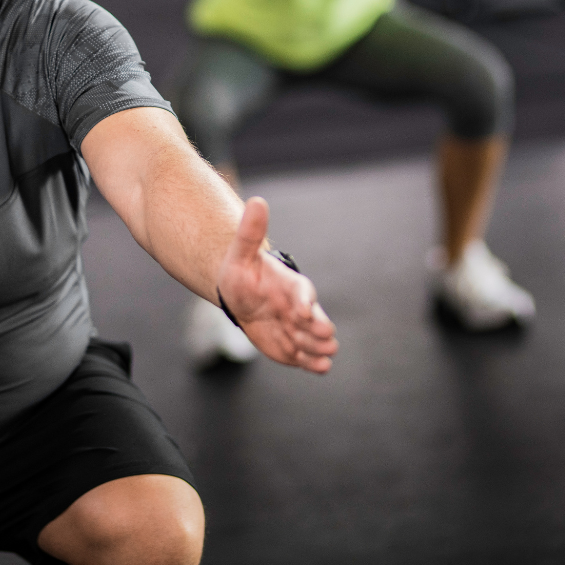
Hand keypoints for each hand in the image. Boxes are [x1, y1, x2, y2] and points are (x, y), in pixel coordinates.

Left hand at [216, 197, 337, 372]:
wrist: (240, 298)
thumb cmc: (242, 274)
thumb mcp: (240, 254)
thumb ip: (250, 232)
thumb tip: (257, 200)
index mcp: (294, 287)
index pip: (307, 293)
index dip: (306, 303)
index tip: (300, 313)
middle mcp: (305, 310)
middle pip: (324, 326)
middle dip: (312, 334)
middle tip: (290, 331)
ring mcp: (304, 332)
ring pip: (324, 347)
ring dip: (310, 351)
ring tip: (291, 345)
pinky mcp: (300, 350)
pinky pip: (315, 362)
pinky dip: (312, 365)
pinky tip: (301, 362)